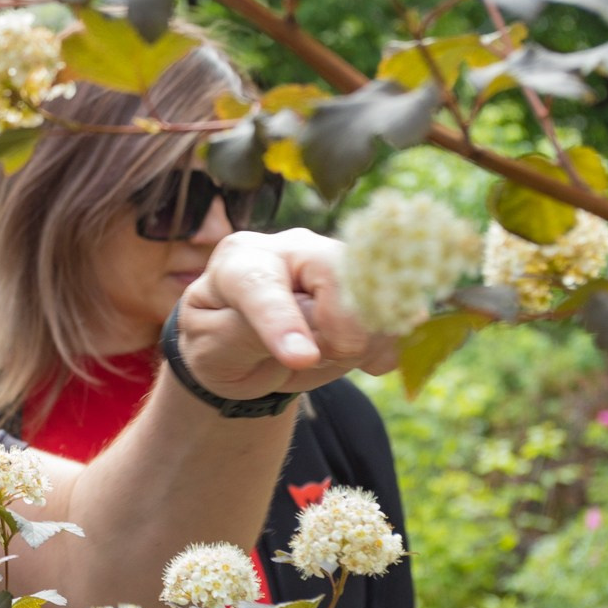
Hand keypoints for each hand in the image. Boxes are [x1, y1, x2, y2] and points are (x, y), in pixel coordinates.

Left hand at [173, 228, 393, 399]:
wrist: (242, 344)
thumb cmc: (218, 338)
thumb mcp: (210, 346)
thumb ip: (247, 337)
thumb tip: (309, 351)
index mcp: (242, 259)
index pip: (263, 285)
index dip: (284, 322)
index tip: (302, 359)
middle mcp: (294, 248)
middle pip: (340, 274)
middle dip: (342, 332)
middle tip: (315, 359)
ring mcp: (337, 263)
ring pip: (378, 297)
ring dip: (361, 344)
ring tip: (324, 355)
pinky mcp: (369, 285)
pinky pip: (397, 318)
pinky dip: (381, 348)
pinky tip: (353, 355)